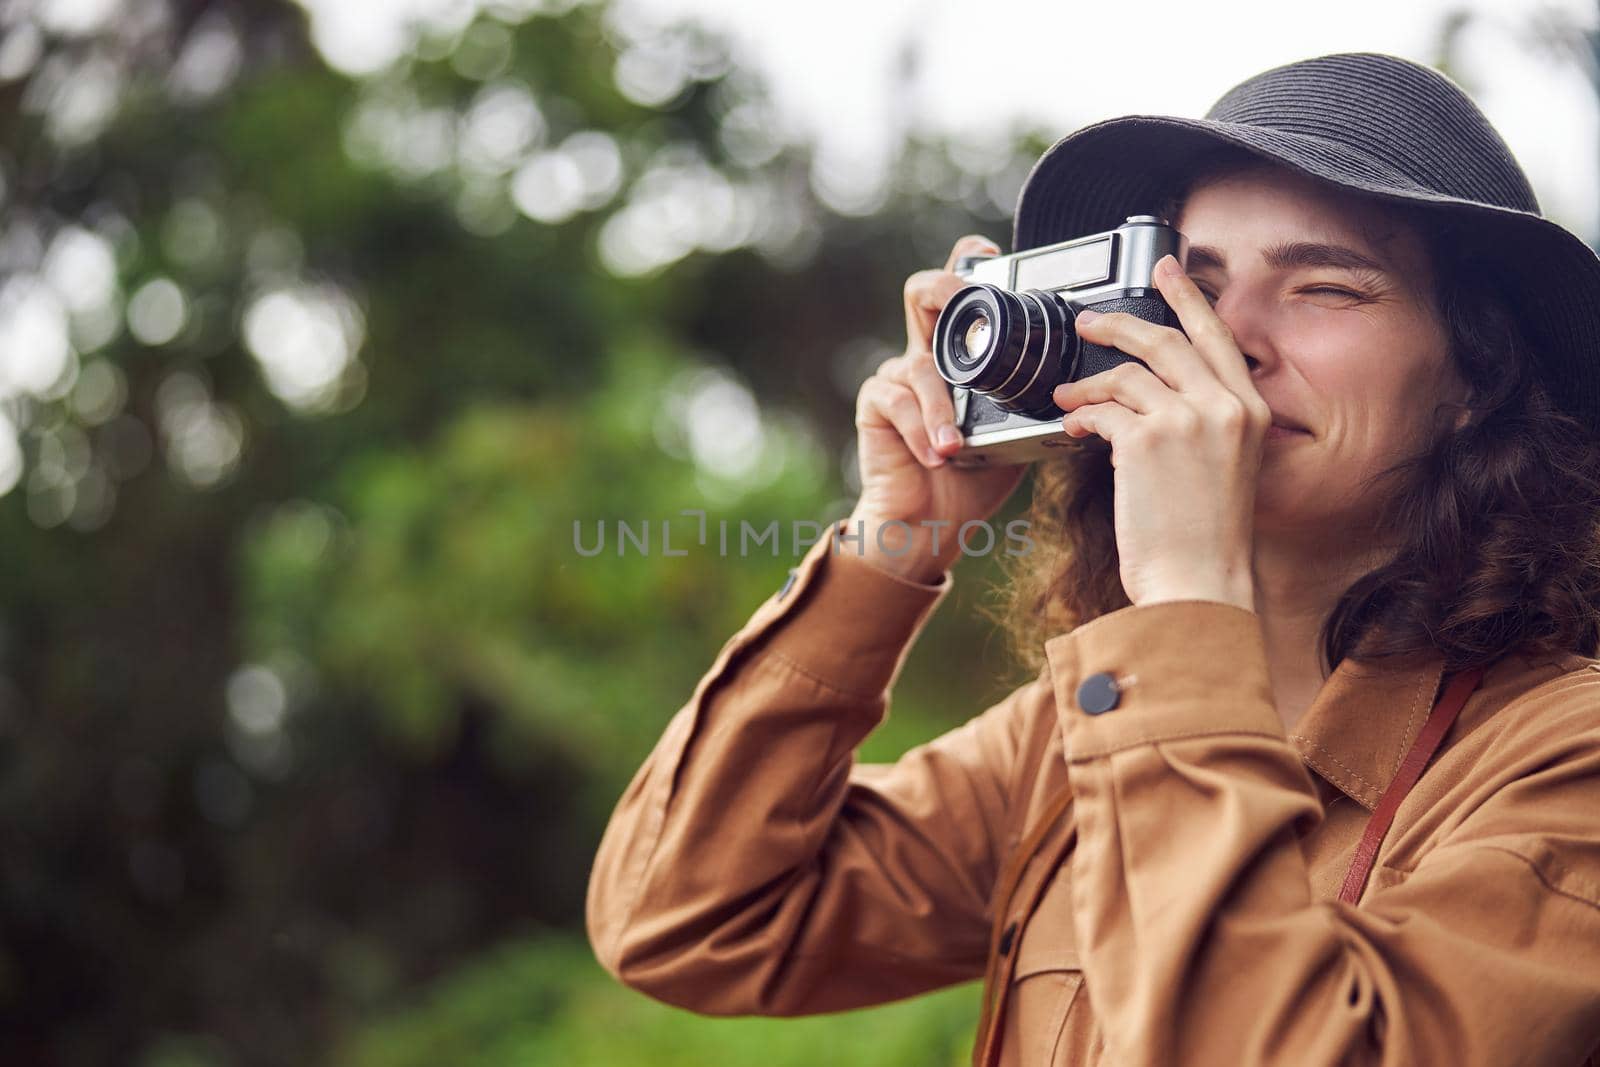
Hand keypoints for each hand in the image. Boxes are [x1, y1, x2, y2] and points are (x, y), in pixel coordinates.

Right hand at [849, 235, 1027, 581]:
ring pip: (919, 365)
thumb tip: (1093, 387)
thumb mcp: (1019, 432)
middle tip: (958, 303)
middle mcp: (927, 352)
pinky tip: (938, 455)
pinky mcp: (876, 404)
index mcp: (964, 352)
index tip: (991, 254)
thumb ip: (1038, 401)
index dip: (970, 263)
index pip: (962, 290)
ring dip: (941, 408)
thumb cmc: (977, 476)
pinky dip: (923, 431)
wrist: (933, 523)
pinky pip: (897, 402)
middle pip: (922, 292)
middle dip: (942, 291)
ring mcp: (897, 375)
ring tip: (957, 444)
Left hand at [1052, 254, 1266, 609]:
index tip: (1166, 268)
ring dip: (1088, 383)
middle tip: (1088, 320)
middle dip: (1118, 323)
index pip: (1216, 337)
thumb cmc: (1205, 539)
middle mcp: (1224, 408)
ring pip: (1125, 374)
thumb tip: (1150, 397)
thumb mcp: (1224, 468)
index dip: (1187, 296)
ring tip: (1068, 394)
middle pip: (1164, 340)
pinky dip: (1080, 415)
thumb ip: (1202, 425)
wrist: (1199, 583)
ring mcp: (1186, 421)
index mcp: (1250, 412)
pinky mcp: (1145, 440)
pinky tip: (1071, 426)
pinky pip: (1101, 409)